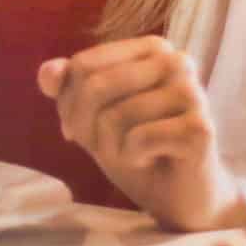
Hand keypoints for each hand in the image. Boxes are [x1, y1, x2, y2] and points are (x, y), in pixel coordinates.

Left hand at [35, 38, 239, 230]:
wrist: (183, 197)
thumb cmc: (140, 151)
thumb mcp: (94, 118)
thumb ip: (69, 89)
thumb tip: (47, 72)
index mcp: (152, 48)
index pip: (83, 65)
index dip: (70, 106)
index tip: (83, 130)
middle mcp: (176, 61)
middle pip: (96, 86)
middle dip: (87, 128)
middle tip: (106, 149)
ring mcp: (192, 92)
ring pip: (115, 116)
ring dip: (111, 148)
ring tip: (134, 156)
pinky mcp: (199, 128)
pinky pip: (137, 139)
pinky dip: (132, 159)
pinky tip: (152, 161)